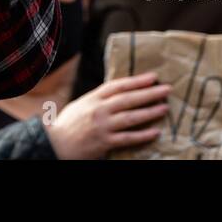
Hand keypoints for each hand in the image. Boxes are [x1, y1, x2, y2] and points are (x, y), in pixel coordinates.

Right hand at [43, 71, 170, 159]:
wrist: (55, 144)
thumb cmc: (67, 125)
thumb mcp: (81, 105)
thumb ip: (98, 99)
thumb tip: (118, 94)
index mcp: (93, 98)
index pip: (118, 85)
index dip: (137, 81)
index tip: (152, 77)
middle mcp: (99, 110)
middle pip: (128, 99)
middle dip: (149, 93)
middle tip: (166, 89)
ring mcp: (102, 126)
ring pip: (131, 117)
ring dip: (150, 112)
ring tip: (164, 108)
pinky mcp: (105, 142)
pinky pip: (128, 138)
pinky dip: (142, 135)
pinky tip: (155, 132)